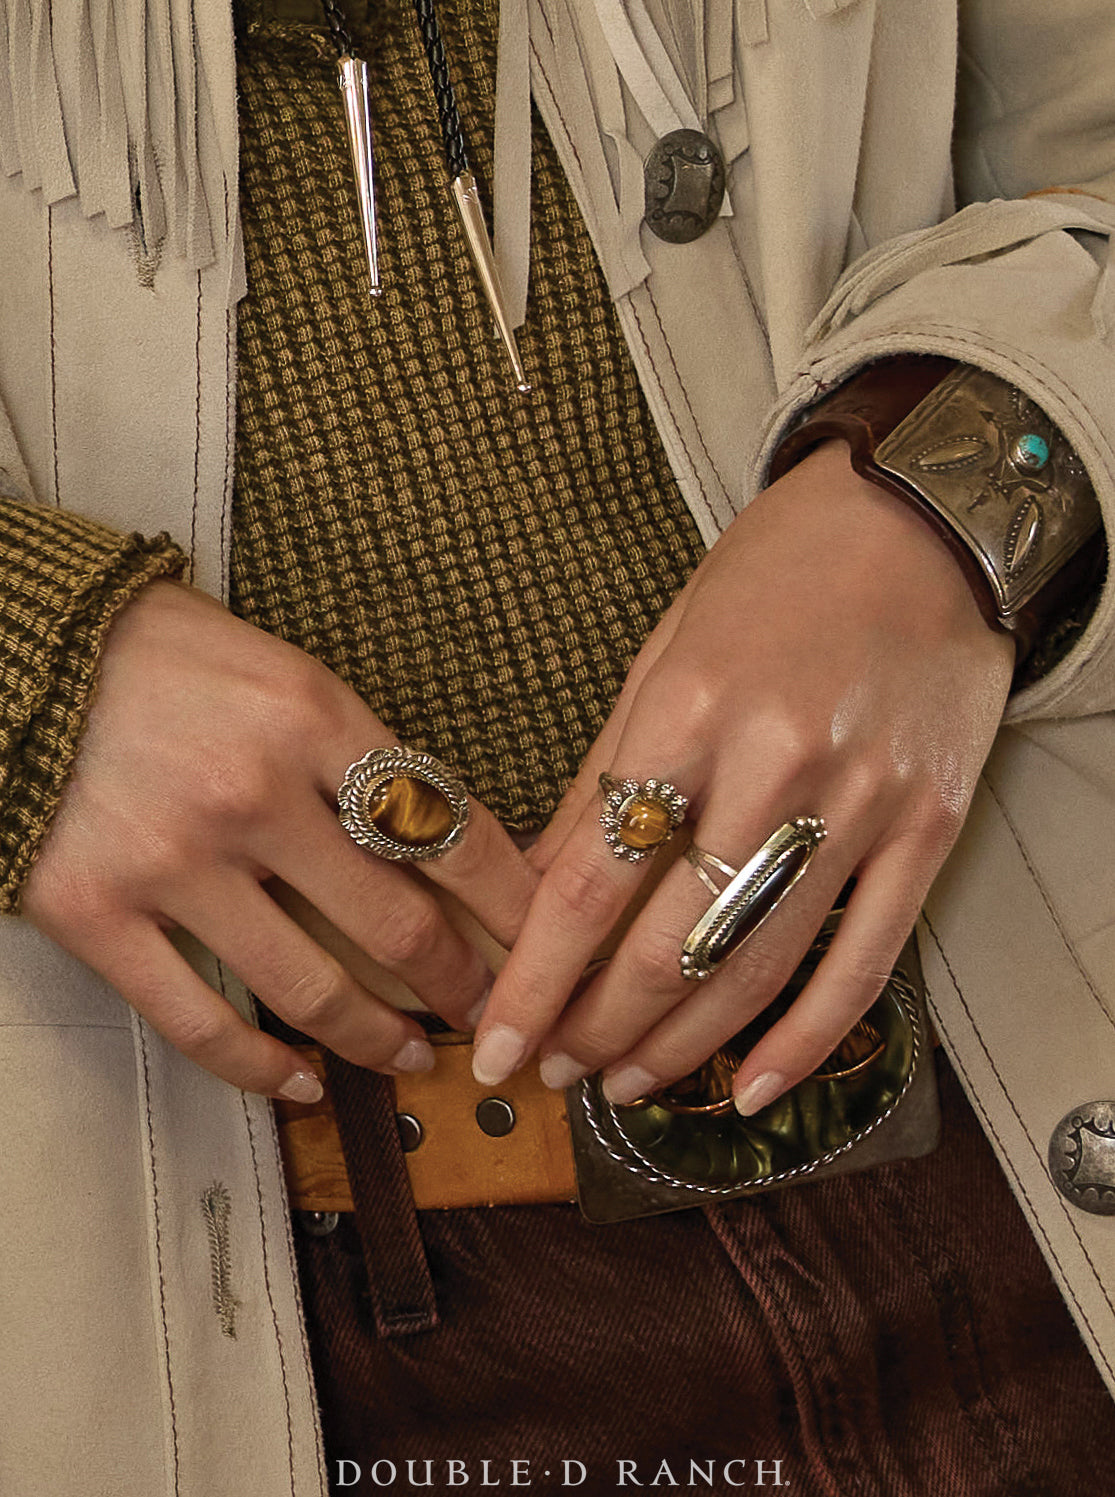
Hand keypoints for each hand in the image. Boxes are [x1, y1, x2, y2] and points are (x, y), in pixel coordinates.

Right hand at [22, 580, 535, 1097]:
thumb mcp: (283, 671)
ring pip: (310, 987)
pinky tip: (301, 1082)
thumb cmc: (162, 655)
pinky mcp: (97, 913)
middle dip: (463, 984)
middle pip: (396, 922)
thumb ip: (357, 750)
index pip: (449, 829)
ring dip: (379, 1037)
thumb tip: (437, 838)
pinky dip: (260, 1067)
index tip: (546, 940)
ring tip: (414, 1056)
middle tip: (494, 1014)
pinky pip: (198, 1019)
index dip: (512, 903)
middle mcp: (252, 793)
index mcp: (311, 717)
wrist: (21, 652)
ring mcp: (173, 861)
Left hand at [471, 439, 1013, 1111]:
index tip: (495, 1042)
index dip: (535, 980)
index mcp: (690, 707)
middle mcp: (776, 763)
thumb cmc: (779, 573)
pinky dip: (807, 1040)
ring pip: (757, 968)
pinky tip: (753, 1086)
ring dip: (680, 1047)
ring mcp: (861, 803)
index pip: (592, 879)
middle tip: (554, 1069)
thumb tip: (538, 885)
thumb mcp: (663, 652)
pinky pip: (866, 962)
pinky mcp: (928, 829)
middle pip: (668, 943)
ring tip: (624, 1083)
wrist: (925, 524)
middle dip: (596, 1028)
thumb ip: (604, 774)